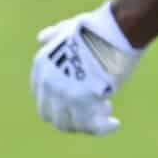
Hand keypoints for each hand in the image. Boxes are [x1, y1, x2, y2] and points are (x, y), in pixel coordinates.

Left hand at [30, 1, 140, 135]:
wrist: (115, 28)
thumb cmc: (97, 28)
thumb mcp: (68, 29)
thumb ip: (54, 35)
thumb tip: (42, 37)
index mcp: (41, 66)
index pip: (43, 99)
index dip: (62, 103)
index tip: (81, 99)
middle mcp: (48, 82)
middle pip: (53, 116)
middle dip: (73, 117)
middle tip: (96, 108)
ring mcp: (64, 92)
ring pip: (70, 125)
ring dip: (88, 123)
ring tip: (107, 109)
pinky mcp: (83, 99)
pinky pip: (90, 126)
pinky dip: (103, 129)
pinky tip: (115, 124)